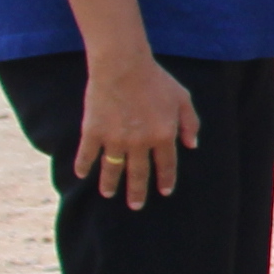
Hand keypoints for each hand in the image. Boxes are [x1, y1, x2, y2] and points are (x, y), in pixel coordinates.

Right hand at [69, 51, 198, 208]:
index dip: (165, 180)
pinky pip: (87, 154)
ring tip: (108, 194)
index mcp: (163, 136)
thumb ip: (190, 123)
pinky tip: (82, 175)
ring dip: (110, 184)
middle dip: (138, 192)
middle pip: (139, 174)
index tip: (164, 192)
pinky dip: (83, 165)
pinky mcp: (93, 132)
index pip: (166, 165)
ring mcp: (115, 139)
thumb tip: (192, 145)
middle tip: (136, 206)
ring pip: (113, 169)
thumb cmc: (156, 80)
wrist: (124, 67)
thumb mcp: (183, 99)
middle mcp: (140, 143)